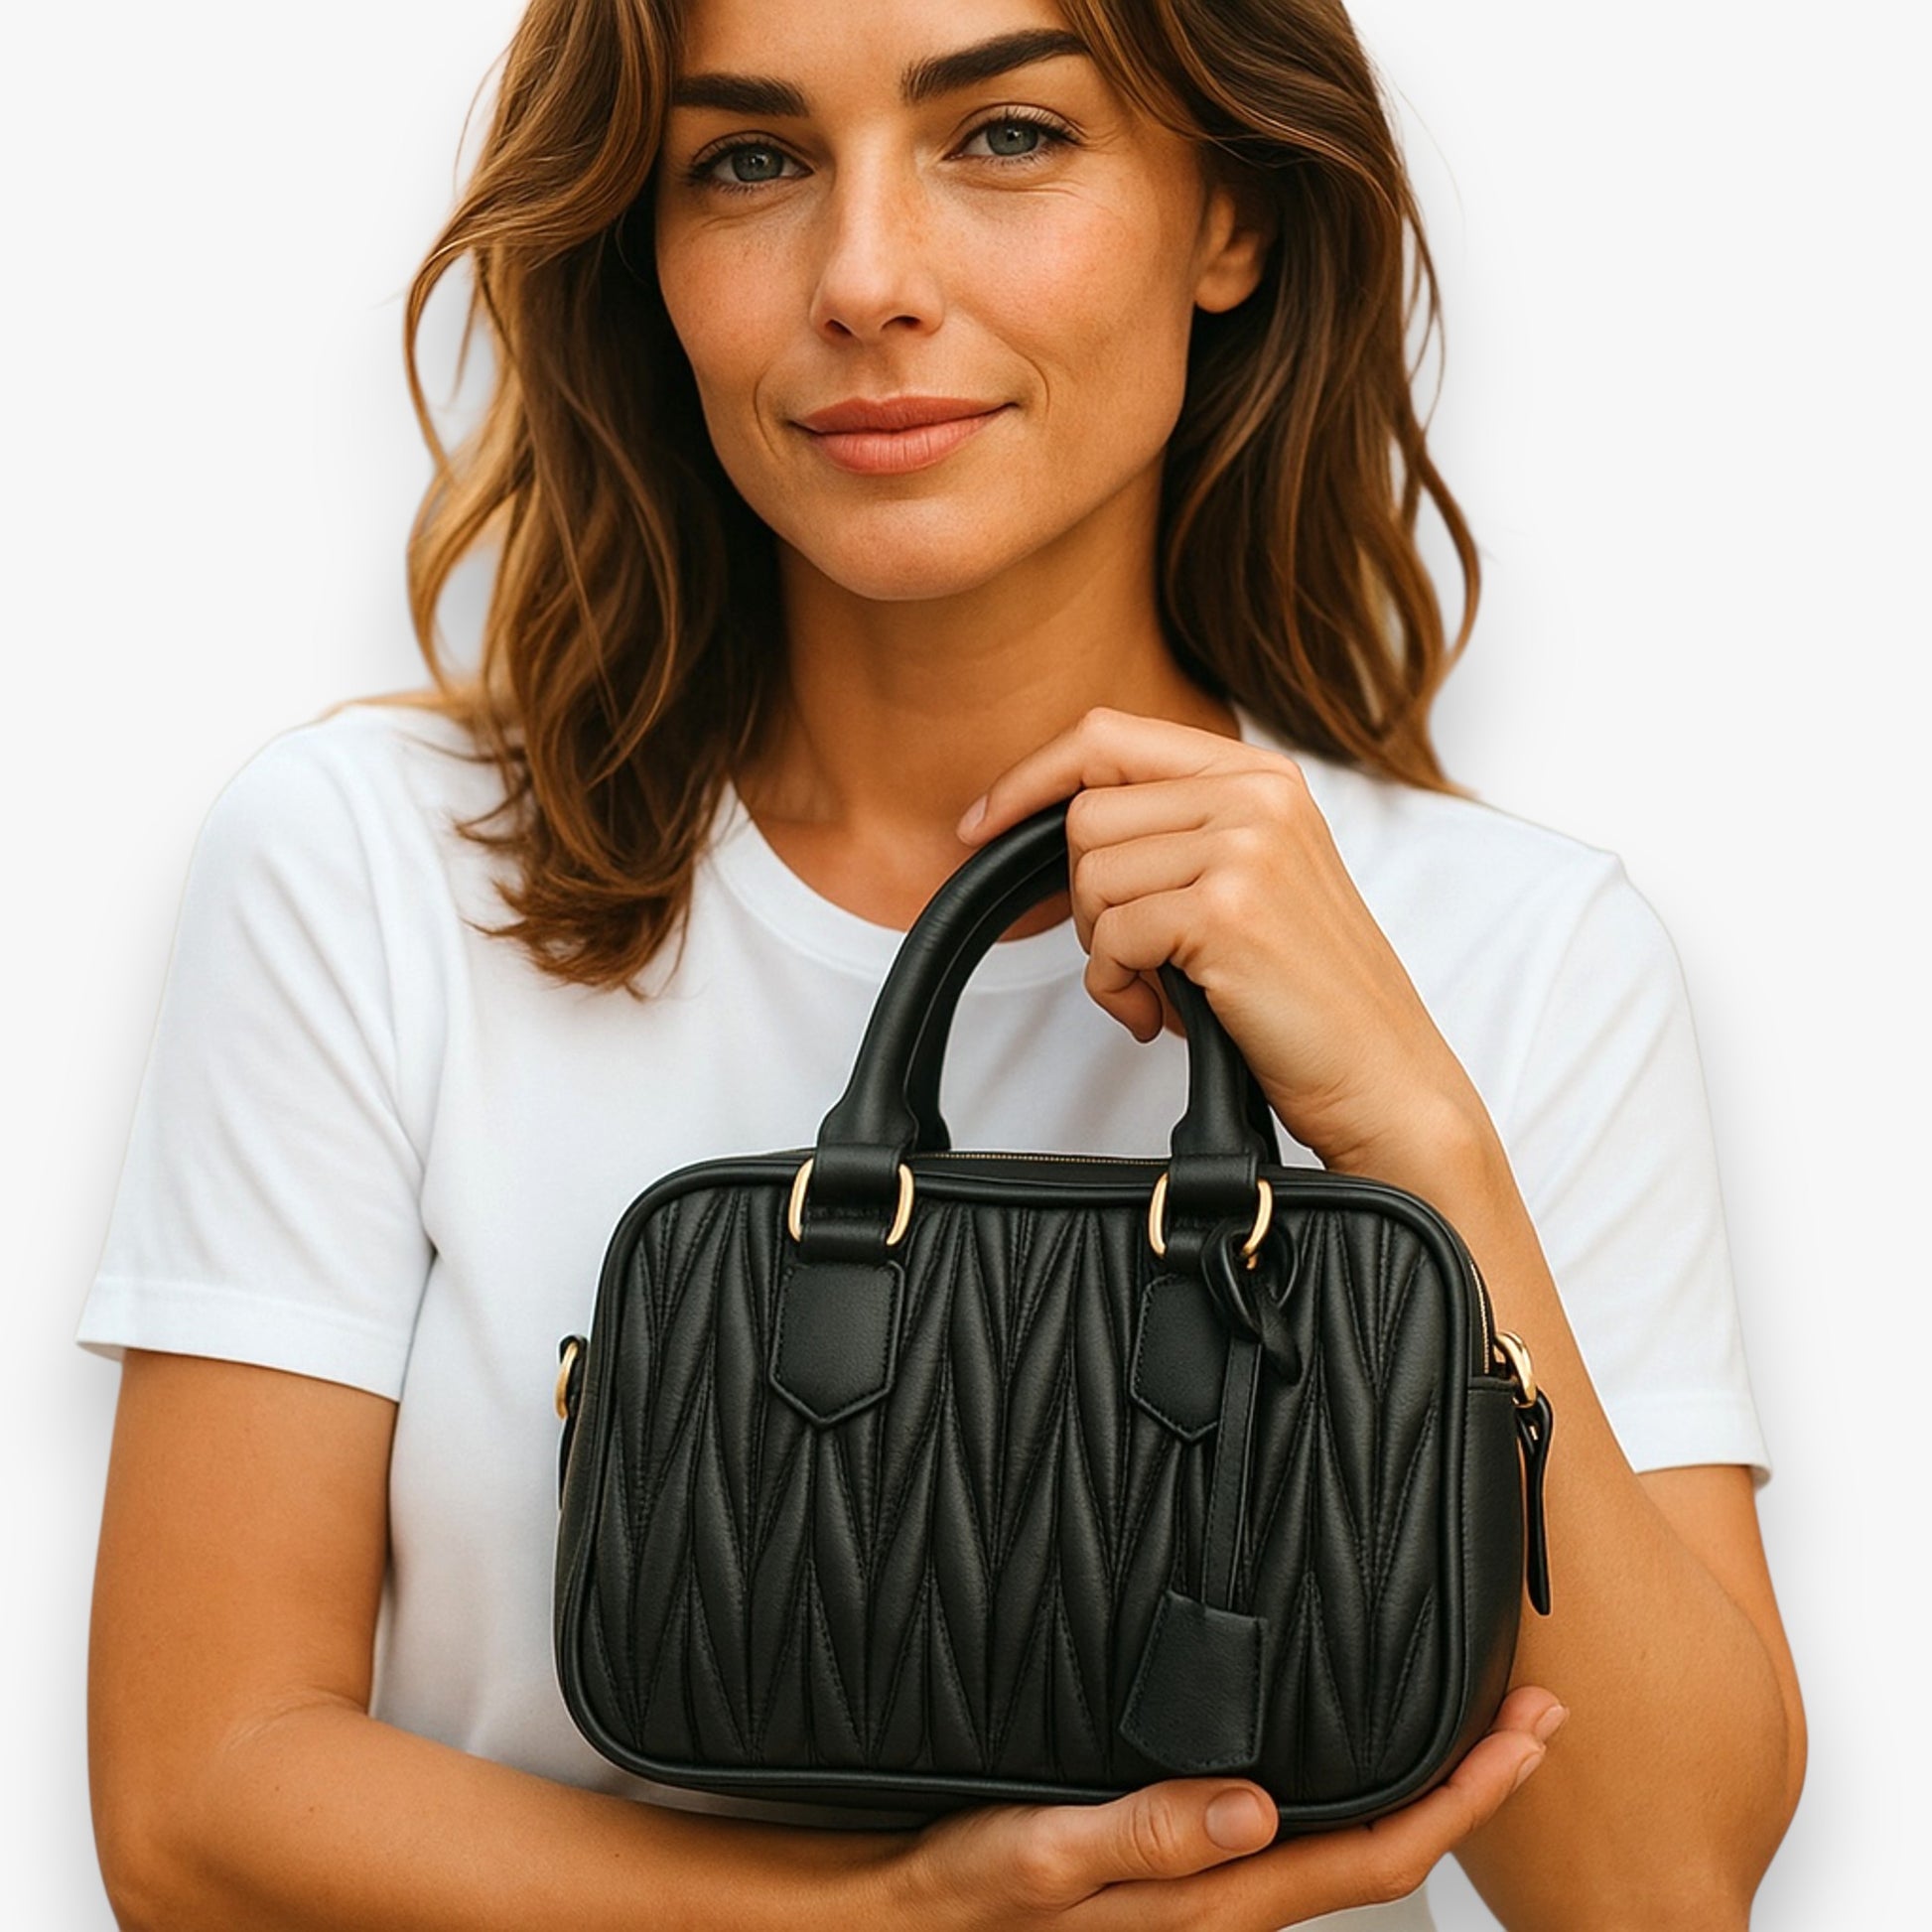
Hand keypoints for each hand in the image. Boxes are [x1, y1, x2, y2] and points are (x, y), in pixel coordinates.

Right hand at [883, 1687, 1565, 1929]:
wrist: (898, 1907)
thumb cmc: (961, 1885)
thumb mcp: (1039, 1856)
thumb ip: (1143, 1836)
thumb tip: (1254, 1808)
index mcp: (1215, 1901)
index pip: (1377, 1856)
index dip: (1464, 1799)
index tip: (1526, 1736)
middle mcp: (1229, 1898)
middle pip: (1384, 1848)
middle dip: (1470, 1783)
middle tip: (1533, 1708)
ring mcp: (1208, 1886)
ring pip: (1345, 1838)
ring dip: (1421, 1782)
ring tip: (1469, 1719)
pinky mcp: (1178, 1863)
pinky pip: (1293, 1829)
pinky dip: (1350, 1783)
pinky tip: (1346, 1743)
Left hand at [956, 707, 1484, 1173]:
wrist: (1383, 1076)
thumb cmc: (1300, 995)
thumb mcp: (1245, 882)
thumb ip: (1173, 835)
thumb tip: (1058, 819)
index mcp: (1261, 775)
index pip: (1107, 737)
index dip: (1029, 777)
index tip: (979, 824)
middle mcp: (1258, 795)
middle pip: (1086, 815)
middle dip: (1087, 898)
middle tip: (1138, 957)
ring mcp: (1247, 847)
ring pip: (1090, 875)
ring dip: (1104, 950)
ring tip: (1160, 988)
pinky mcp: (1229, 911)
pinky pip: (1110, 937)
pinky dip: (1116, 990)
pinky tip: (1160, 1016)